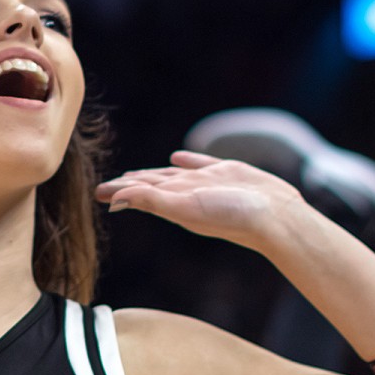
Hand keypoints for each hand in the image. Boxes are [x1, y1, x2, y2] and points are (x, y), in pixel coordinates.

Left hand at [95, 151, 305, 249]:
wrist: (276, 217)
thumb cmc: (232, 215)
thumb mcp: (186, 208)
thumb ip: (152, 201)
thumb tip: (116, 198)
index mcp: (174, 202)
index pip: (139, 193)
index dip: (118, 190)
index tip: (98, 191)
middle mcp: (188, 192)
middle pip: (151, 184)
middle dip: (131, 183)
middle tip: (110, 184)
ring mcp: (207, 183)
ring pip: (173, 175)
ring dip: (154, 174)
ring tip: (138, 174)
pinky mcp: (228, 172)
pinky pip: (200, 163)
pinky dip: (186, 160)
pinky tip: (177, 157)